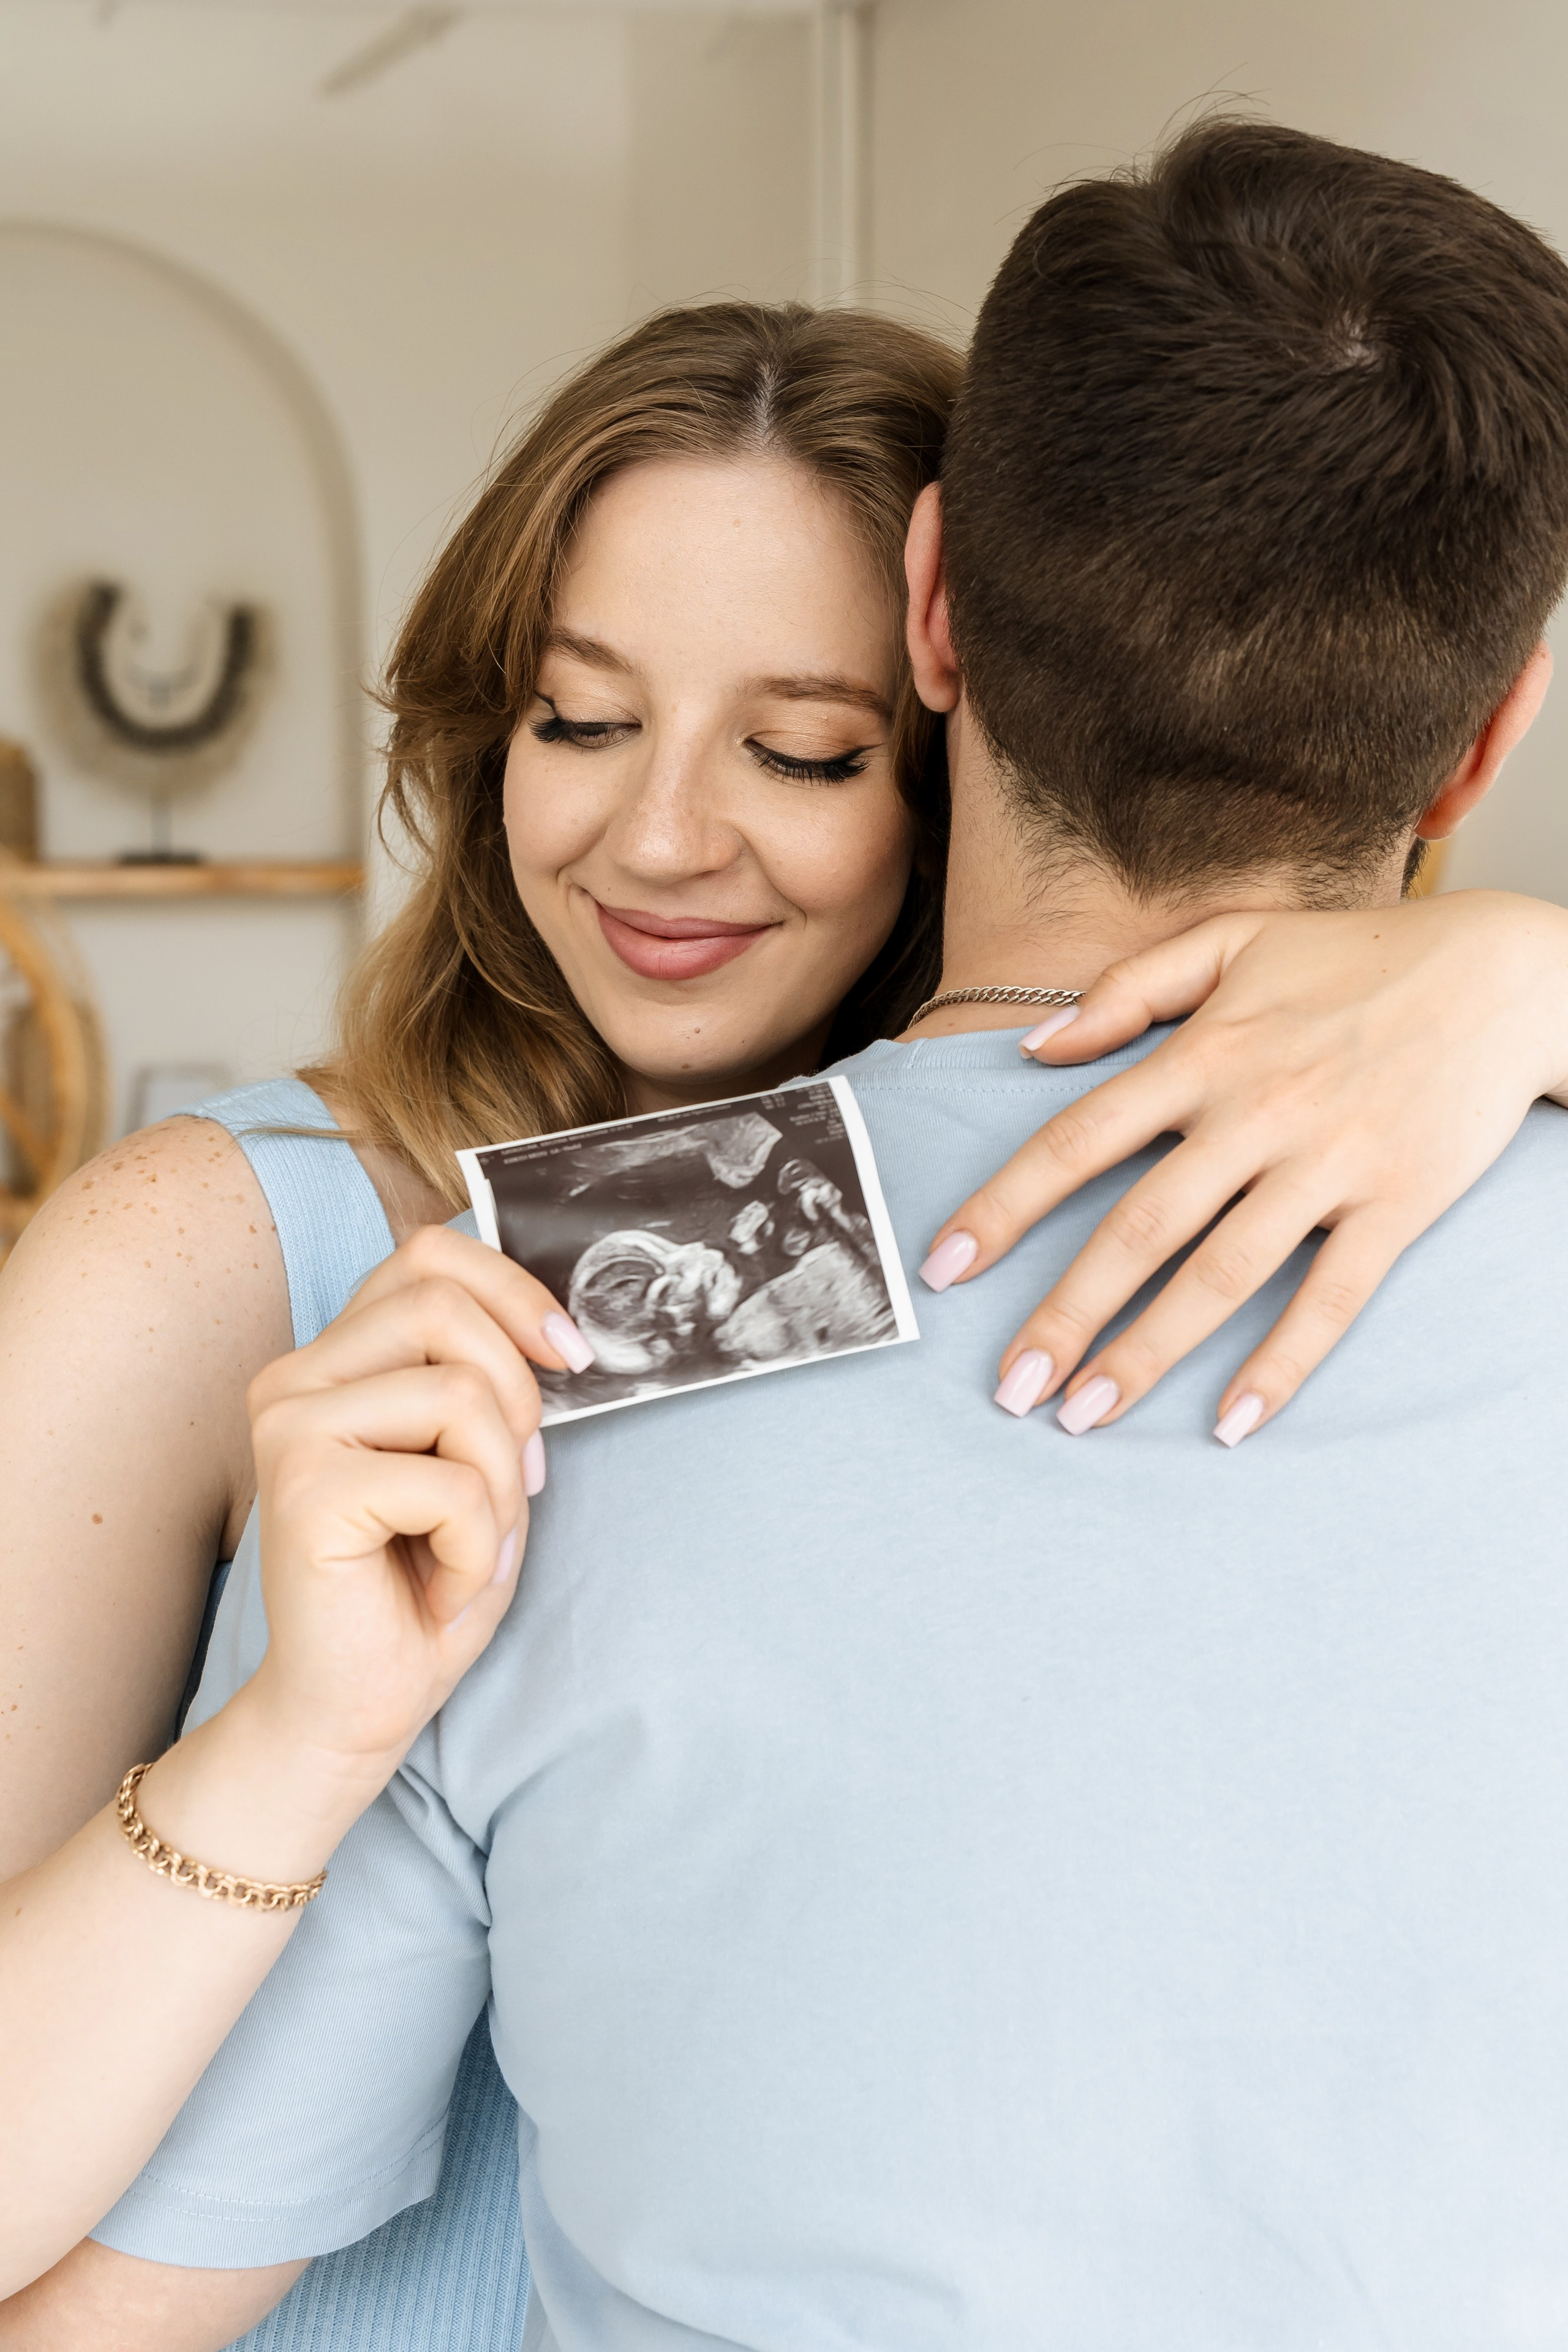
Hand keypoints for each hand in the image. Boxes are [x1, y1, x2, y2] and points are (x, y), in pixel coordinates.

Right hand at [246, 1225, 593, 1771]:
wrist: (354, 1707)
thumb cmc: (422, 1585)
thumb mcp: (476, 1461)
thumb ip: (489, 1381)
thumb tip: (559, 1330)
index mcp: (336, 1358)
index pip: (428, 1254)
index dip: (513, 1288)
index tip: (570, 1354)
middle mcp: (297, 1378)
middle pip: (444, 1305)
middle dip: (517, 1397)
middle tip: (516, 1484)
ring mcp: (290, 1427)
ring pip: (459, 1392)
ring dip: (501, 1485)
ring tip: (471, 1546)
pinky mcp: (302, 1488)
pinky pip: (449, 1483)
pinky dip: (476, 1547)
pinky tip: (441, 1589)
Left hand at [921, 891, 1567, 1441]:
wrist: (1508, 973)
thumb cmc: (1360, 956)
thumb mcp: (1236, 941)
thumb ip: (1129, 989)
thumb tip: (1033, 1050)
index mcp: (1205, 1054)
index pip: (1077, 1141)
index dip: (1004, 1207)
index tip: (944, 1267)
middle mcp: (1255, 1114)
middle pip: (1138, 1229)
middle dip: (1065, 1314)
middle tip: (1009, 1387)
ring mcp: (1327, 1165)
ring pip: (1221, 1276)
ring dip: (1148, 1353)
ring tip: (1086, 1416)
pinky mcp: (1395, 1206)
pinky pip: (1329, 1299)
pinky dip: (1280, 1363)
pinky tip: (1231, 1422)